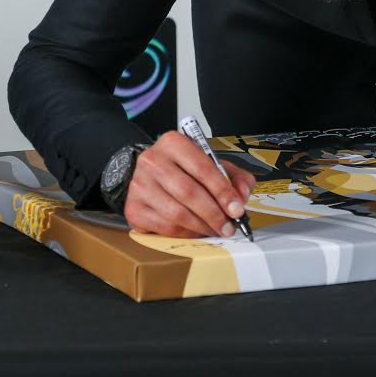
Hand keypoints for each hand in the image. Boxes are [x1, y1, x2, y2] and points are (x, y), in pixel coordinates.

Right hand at [123, 131, 256, 238]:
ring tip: (216, 230)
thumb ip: (233, 176)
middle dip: (214, 214)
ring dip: (202, 226)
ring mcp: (139, 185)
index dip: (222, 191)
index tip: (237, 209)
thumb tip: (242, 195)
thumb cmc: (183, 168)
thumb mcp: (211, 163)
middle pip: (189, 193)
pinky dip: (186, 233)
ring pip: (176, 213)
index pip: (202, 168)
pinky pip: (164, 227)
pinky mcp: (133, 208)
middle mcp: (152, 161)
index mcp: (174, 143)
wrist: (149, 174)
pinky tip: (197, 231)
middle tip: (229, 226)